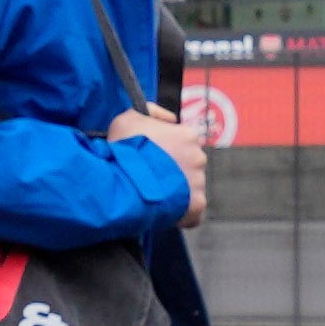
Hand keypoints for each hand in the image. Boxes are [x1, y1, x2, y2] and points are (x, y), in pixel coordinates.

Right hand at [114, 99, 209, 214]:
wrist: (124, 183)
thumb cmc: (125, 150)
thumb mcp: (129, 117)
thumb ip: (151, 112)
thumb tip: (169, 119)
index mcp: (187, 135)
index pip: (183, 141)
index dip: (167, 150)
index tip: (152, 158)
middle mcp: (198, 156)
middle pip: (189, 164)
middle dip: (174, 171)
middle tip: (152, 178)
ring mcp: (199, 182)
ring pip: (191, 187)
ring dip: (177, 191)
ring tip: (154, 196)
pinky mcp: (197, 205)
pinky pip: (193, 211)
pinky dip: (182, 213)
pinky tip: (165, 212)